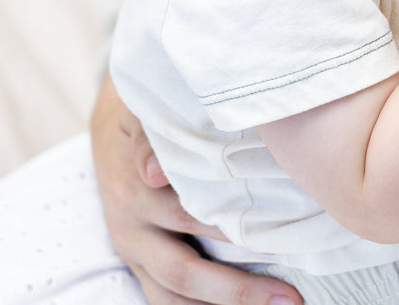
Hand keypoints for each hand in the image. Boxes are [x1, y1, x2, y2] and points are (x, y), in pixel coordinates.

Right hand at [90, 75, 302, 304]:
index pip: (186, 218)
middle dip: (237, 289)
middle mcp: (130, 228)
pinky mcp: (137, 261)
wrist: (109, 126)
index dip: (232, 232)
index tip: (278, 242)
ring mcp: (132, 249)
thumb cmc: (143, 113)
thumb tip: (156, 170)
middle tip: (289, 296)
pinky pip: (165, 297)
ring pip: (173, 295)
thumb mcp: (144, 113)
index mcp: (133, 190)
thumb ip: (151, 136)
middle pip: (182, 271)